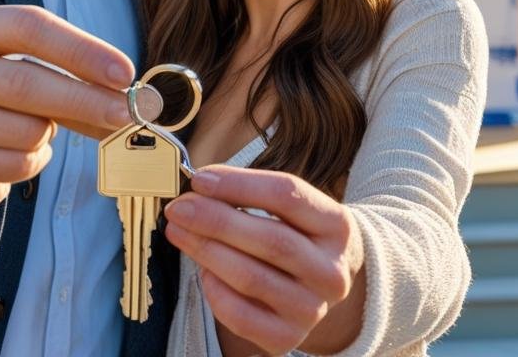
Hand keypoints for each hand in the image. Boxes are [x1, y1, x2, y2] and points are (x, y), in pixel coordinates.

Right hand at [0, 4, 134, 212]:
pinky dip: (34, 162)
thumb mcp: (25, 70)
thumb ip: (72, 77)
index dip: (81, 50)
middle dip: (85, 99)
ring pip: (25, 129)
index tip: (124, 73)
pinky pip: (15, 163)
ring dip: (50, 136)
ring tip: (36, 132)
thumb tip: (133, 98)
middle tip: (126, 113)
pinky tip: (16, 154)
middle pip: (25, 80)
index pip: (28, 26)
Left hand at [164, 166, 364, 355]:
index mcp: (337, 227)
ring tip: (179, 232)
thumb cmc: (297, 236)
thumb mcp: (291, 210)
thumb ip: (251, 194)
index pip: (287, 195)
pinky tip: (203, 271)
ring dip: (206, 251)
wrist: (322, 283)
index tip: (201, 180)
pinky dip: (214, 290)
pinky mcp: (288, 337)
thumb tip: (200, 188)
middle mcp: (331, 271)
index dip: (239, 185)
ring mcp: (312, 309)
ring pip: (250, 278)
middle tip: (179, 208)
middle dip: (215, 221)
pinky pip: (240, 316)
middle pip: (269, 240)